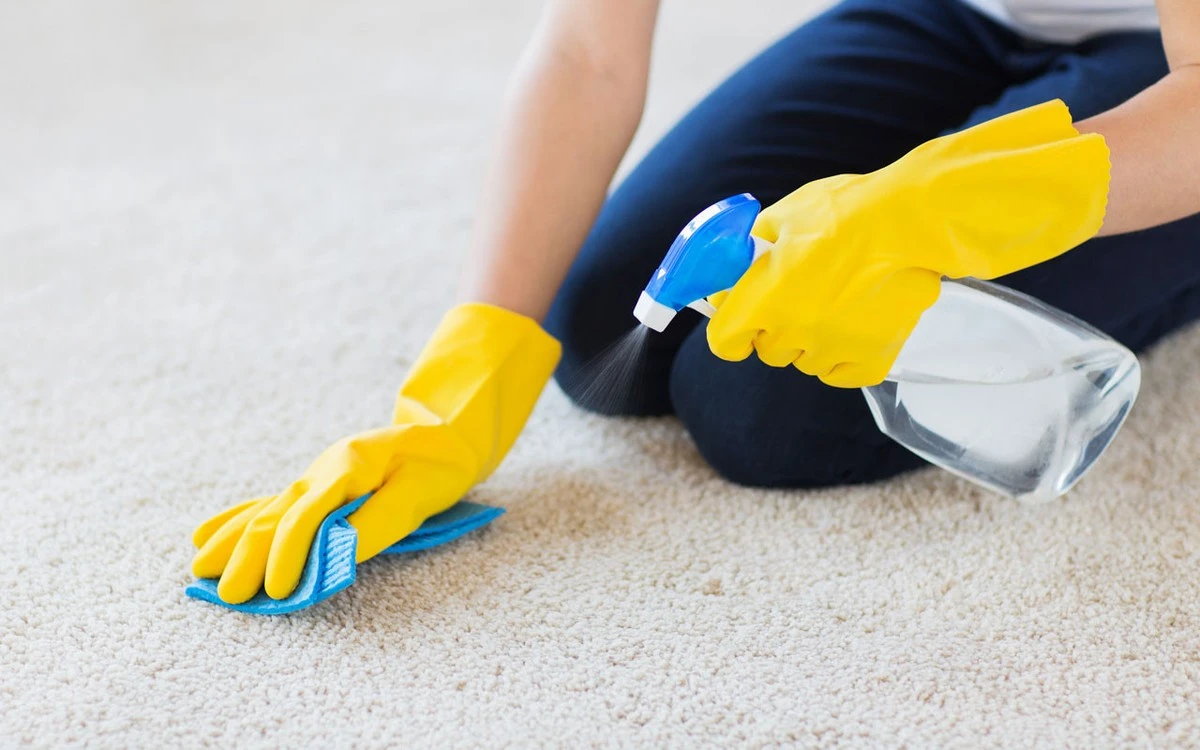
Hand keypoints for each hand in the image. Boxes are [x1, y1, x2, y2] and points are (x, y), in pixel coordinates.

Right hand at [190, 303, 560, 603]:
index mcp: (347, 468)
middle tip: (229, 596)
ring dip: (232, 541)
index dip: (289, 554)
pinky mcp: (317, 486)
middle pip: (275, 515)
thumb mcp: (419, 492)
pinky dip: (238, 521)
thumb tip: (338, 555)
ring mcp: (315, 476)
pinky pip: (269, 505)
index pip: (307, 515)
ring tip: (199, 570)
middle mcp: (322, 471)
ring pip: (264, 511)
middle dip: (248, 557)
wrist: (444, 433)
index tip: (279, 589)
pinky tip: (207, 534)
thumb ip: (379, 522)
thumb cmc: (437, 464)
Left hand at [707, 100, 1109, 387]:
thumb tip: (731, 268)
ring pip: (805, 361)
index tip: (740, 318)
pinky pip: (840, 372)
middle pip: (767, 350)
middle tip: (798, 296)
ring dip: (811, 339)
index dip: (730, 329)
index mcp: (762, 300)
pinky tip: (853, 324)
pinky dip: (843, 354)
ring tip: (835, 301)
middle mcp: (791, 333)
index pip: (724, 342)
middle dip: (775, 327)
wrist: (907, 222)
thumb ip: (749, 249)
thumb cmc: (844, 212)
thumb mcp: (783, 217)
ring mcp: (831, 349)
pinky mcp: (869, 360)